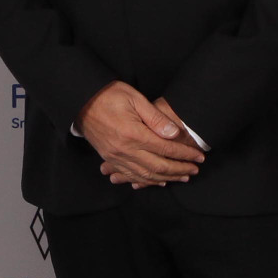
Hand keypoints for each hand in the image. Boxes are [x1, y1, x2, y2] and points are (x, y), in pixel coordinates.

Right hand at [78, 81, 203, 188]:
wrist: (80, 101)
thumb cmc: (108, 95)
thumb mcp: (134, 98)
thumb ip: (155, 117)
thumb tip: (174, 134)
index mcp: (133, 134)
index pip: (166, 148)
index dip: (184, 154)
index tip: (198, 155)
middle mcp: (125, 150)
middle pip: (158, 167)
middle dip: (179, 169)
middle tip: (195, 169)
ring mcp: (115, 157)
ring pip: (146, 175)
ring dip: (166, 178)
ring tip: (182, 177)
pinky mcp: (109, 158)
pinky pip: (130, 175)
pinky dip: (146, 181)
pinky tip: (156, 181)